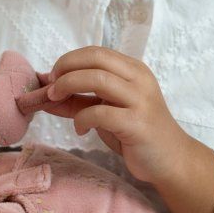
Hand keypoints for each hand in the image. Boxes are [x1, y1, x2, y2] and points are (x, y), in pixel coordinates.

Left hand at [45, 46, 213, 212]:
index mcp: (132, 70)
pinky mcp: (137, 124)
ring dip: (68, 86)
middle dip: (65, 68)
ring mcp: (140, 100)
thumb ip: (77, 100)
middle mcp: (139, 79)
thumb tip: (43, 91)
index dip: (68, 60)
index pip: (96, 52)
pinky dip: (82, 118)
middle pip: (95, 58)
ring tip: (56, 101)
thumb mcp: (105, 111)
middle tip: (50, 87)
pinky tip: (80, 129)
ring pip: (98, 78)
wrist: (170, 160)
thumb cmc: (135, 133)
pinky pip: (100, 113)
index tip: (51, 76)